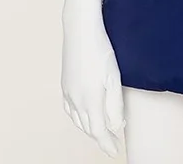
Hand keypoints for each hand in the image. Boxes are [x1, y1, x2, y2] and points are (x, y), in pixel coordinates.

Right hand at [61, 10, 125, 156]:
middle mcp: (76, 101)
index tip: (116, 151)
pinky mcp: (64, 85)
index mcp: (90, 101)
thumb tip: (117, 127)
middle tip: (113, 142)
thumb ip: (116, 106)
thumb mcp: (115, 78)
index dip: (108, 144)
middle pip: (89, 128)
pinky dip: (78, 118)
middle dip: (101, 137)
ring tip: (102, 131)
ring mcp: (68, 93)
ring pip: (78, 121)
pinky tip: (83, 115)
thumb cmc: (101, 50)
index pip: (100, 132)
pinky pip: (70, 110)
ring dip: (90, 129)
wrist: (80, 30)